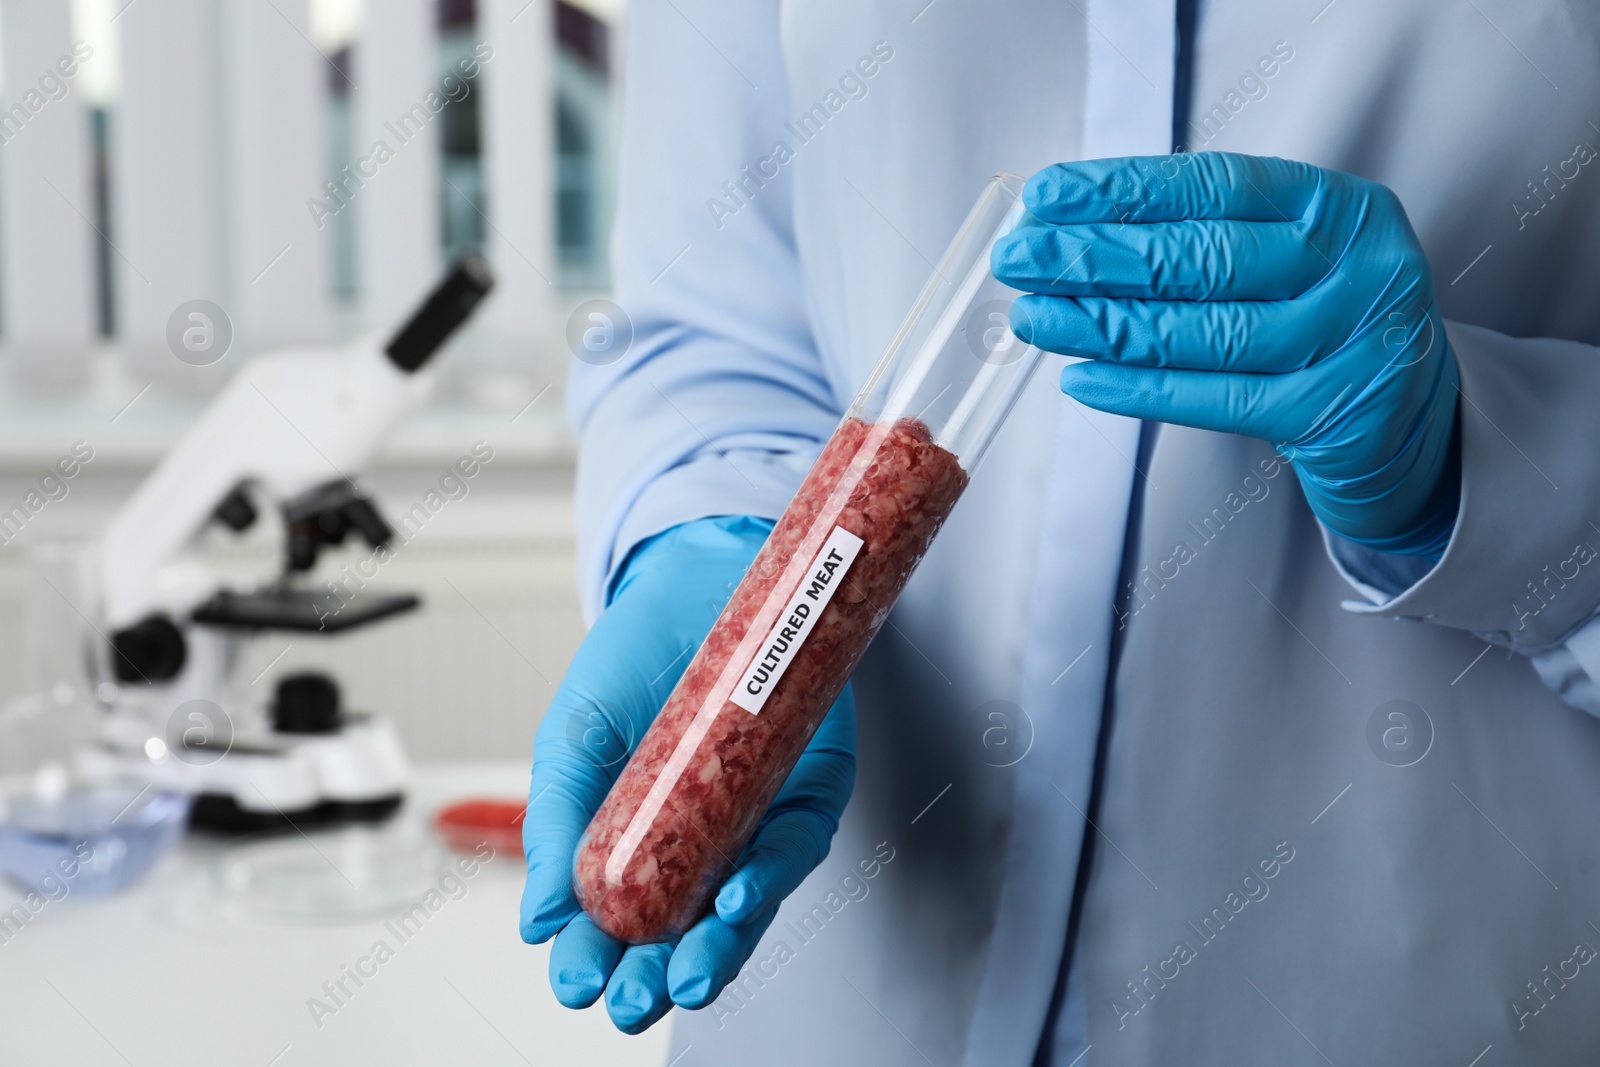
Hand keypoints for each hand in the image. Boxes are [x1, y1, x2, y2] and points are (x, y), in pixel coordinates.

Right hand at [519, 515, 855, 1031]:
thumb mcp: (573, 740)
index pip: (619, 920)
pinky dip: (768, 879)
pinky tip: (733, 899)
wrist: (694, 576)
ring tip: (680, 977)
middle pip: (683, 931)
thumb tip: (540, 920)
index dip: (597, 958)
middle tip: (628, 1000)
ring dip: (714, 950)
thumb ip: (557, 825)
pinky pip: (796, 847)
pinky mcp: (810, 789)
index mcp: (634, 836)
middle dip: (656, 975)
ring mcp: (755, 819)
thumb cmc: (631, 658)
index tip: (576, 980)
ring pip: (742, 907)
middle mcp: (700, 839)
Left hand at [992, 152, 1459, 557]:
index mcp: (1339, 207)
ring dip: (1101, 324)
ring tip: (1034, 317)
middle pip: (1200, 257)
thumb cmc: (1325, 324)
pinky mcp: (1329, 414)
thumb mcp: (1291, 258)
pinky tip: (1082, 377)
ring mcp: (1349, 342)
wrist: (1411, 422)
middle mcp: (1355, 266)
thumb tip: (1073, 231)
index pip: (1213, 187)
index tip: (1049, 197)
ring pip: (1200, 330)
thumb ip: (1205, 236)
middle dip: (1094, 257)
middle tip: (1020, 260)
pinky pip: (1214, 399)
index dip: (1122, 191)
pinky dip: (1139, 388)